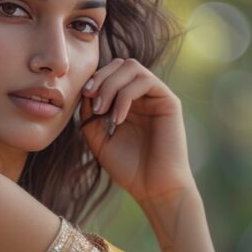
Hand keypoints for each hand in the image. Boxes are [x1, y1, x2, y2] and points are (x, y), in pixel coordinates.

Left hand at [79, 58, 195, 203]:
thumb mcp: (97, 137)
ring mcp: (156, 96)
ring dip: (110, 85)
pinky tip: (118, 118)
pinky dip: (125, 96)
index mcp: (125, 101)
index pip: (109, 73)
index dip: (94, 78)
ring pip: (131, 67)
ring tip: (102, 110)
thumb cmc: (126, 166)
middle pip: (120, 63)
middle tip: (90, 96)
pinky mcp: (168, 101)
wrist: (153, 188)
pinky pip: (145, 81)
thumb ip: (90, 112)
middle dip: (100, 76)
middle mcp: (142, 95)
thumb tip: (86, 90)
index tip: (83, 96)